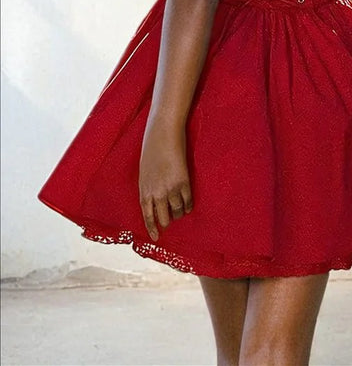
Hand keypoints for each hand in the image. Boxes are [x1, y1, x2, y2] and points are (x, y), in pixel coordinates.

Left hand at [138, 121, 192, 240]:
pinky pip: (187, 202)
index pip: (147, 216)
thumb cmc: (152, 147)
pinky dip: (188, 206)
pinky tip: (189, 205)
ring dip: (179, 213)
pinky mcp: (183, 182)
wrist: (163, 132)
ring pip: (177, 211)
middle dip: (167, 220)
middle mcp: (156, 193)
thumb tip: (155, 200)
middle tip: (171, 218)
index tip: (156, 237)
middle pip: (163, 218)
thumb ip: (149, 186)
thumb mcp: (145, 170)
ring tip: (181, 210)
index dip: (152, 228)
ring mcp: (170, 188)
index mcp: (144, 189)